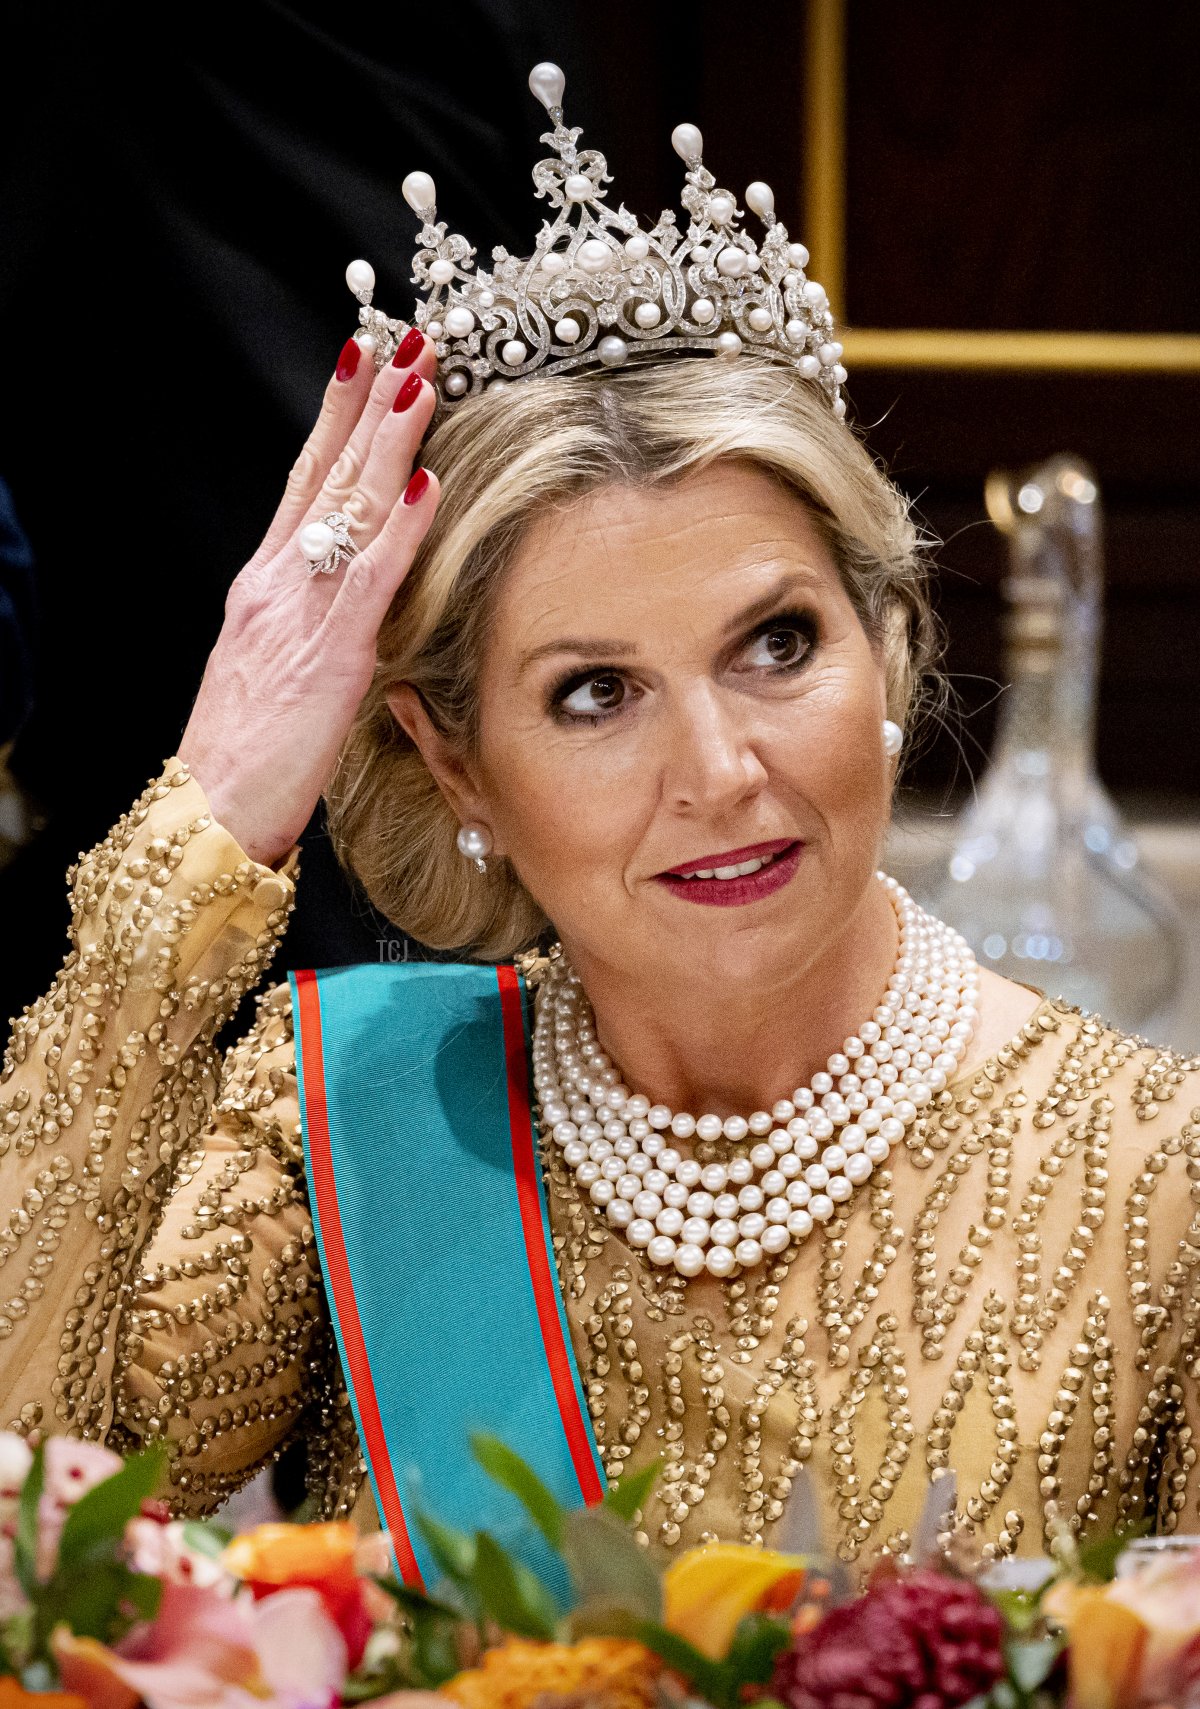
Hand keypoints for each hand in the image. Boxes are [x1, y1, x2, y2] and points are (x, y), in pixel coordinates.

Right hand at [178, 333, 440, 867]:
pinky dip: (401, 527)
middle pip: (328, 476)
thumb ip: (311, 616)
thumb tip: (356, 589)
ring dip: (390, 441)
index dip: (335, 418)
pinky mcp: (329, 656)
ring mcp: (301, 614)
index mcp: (264, 584)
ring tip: (423, 381)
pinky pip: (372, 579)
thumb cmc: (246, 748)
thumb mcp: (275, 665)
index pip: (305, 482)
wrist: (210, 805)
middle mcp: (278, 584)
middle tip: (406, 340)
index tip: (362, 360)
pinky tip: (428, 482)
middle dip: (368, 404)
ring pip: (350, 510)